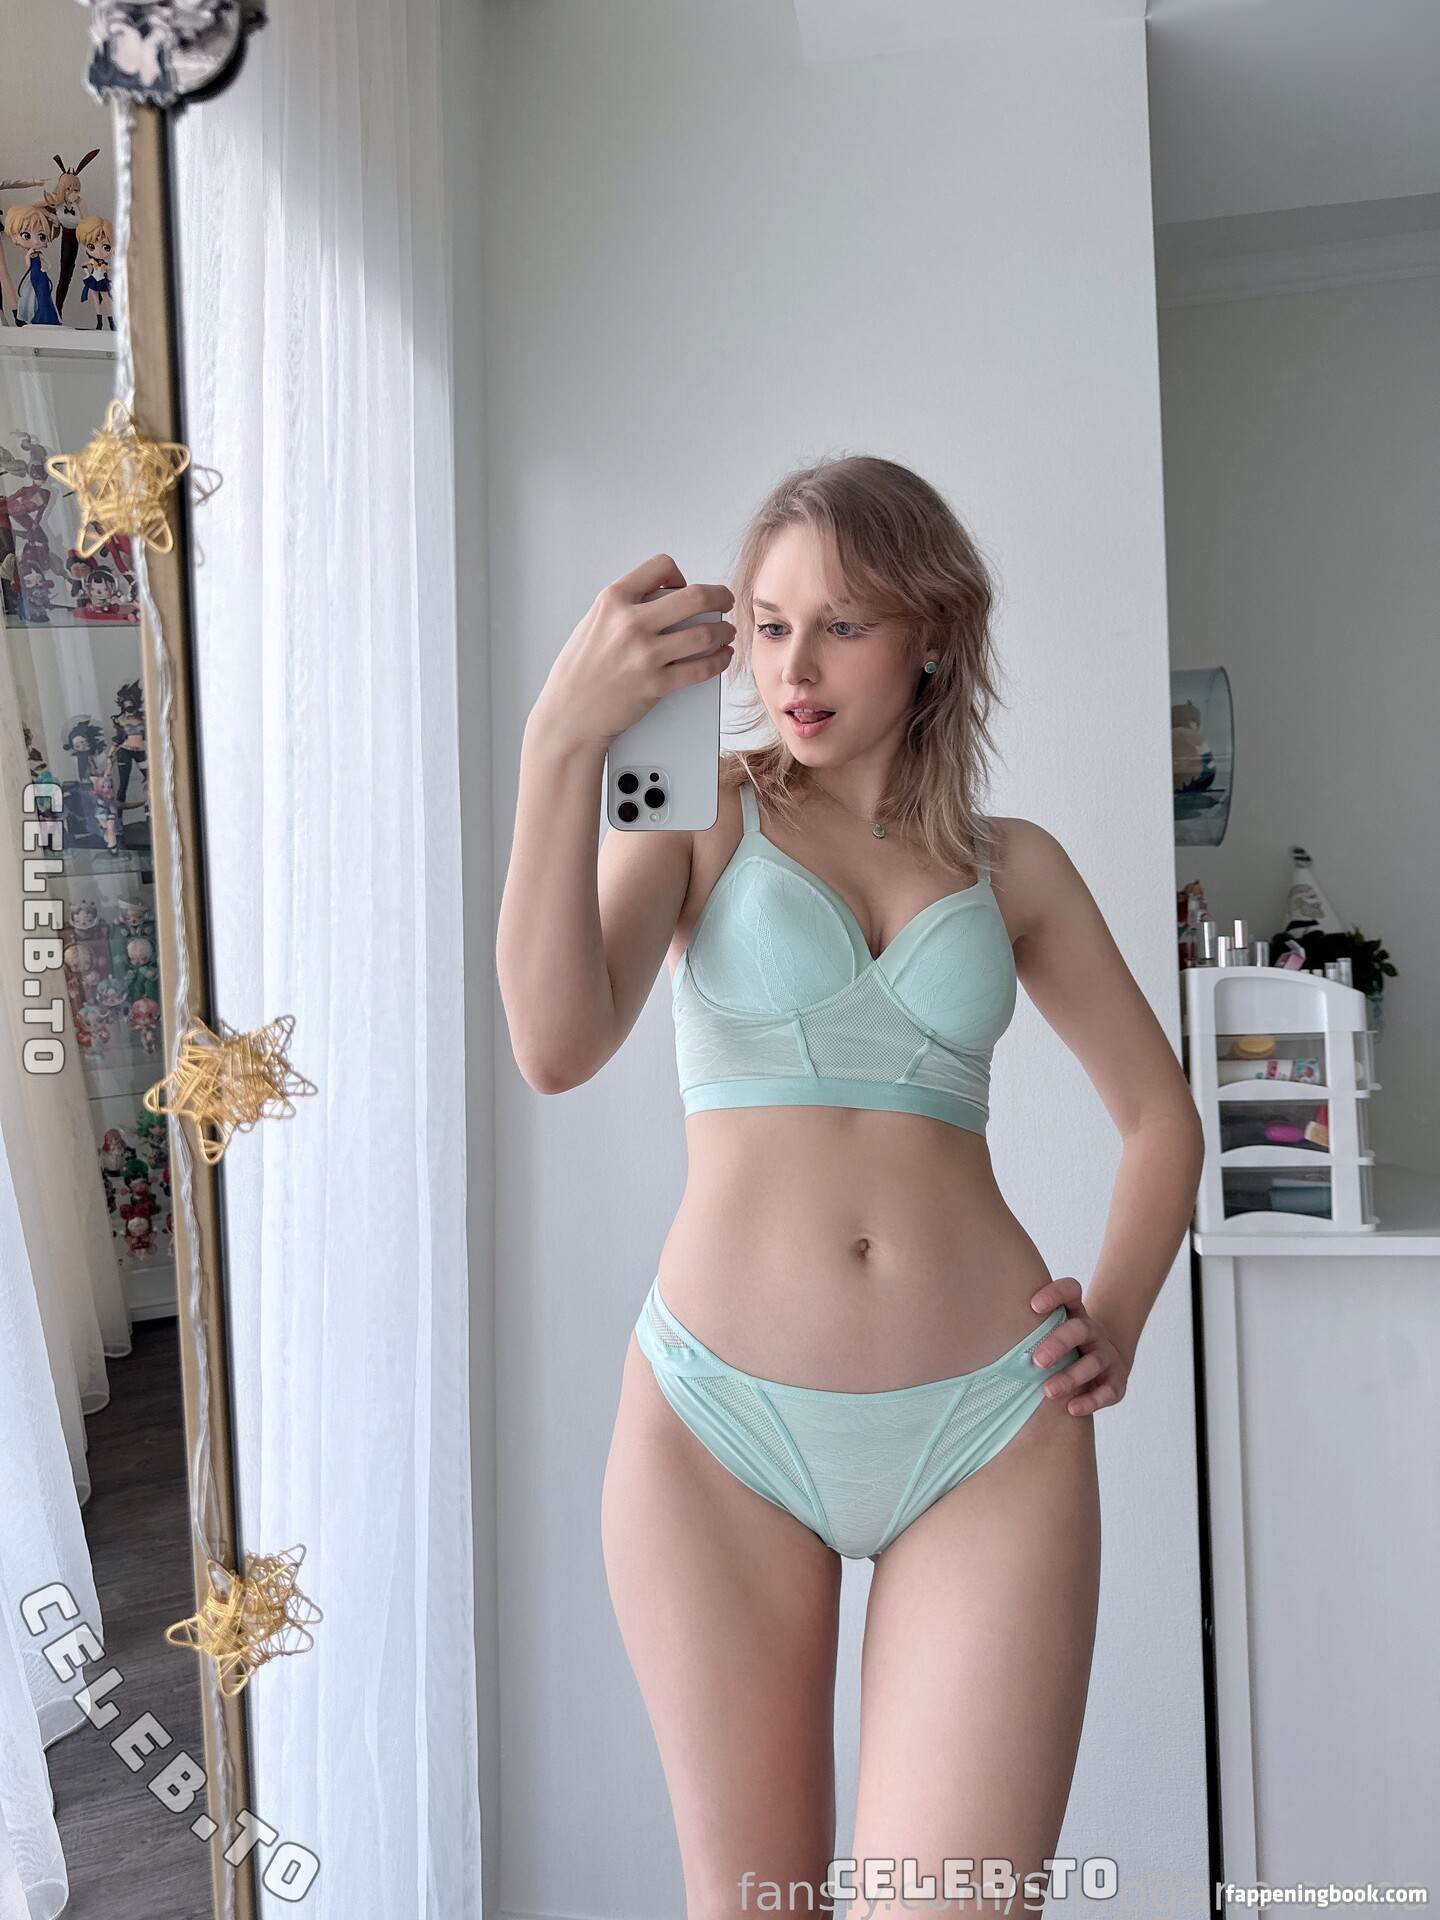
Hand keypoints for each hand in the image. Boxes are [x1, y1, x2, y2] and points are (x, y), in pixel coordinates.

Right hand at [530, 552, 735, 753]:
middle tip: (725, 601)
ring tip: (726, 632)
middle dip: (719, 596)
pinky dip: (719, 661)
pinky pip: (701, 669)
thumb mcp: (592, 622)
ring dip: (724, 631)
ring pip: (704, 633)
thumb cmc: (579, 671)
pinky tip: (722, 657)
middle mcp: (630, 623)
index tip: (683, 586)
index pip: (660, 565)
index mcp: (613, 600)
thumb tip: (662, 596)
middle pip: (695, 596)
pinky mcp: (656, 684)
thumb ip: (623, 606)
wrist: (569, 714)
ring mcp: (644, 655)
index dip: (678, 573)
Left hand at [1027, 1274, 1129, 1416]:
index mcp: (1075, 1313)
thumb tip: (979, 1338)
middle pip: (1080, 1329)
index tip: (1033, 1305)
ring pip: (1093, 1362)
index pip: (1071, 1291)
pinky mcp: (1116, 1381)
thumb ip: (1026, 1328)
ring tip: (1047, 1391)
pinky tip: (1071, 1409)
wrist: (1106, 1361)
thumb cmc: (1064, 1346)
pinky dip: (1091, 1401)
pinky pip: (1108, 1391)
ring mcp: (1106, 1356)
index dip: (1055, 1294)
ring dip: (1070, 1377)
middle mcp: (1092, 1332)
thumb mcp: (1050, 1330)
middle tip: (1037, 1361)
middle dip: (1058, 1343)